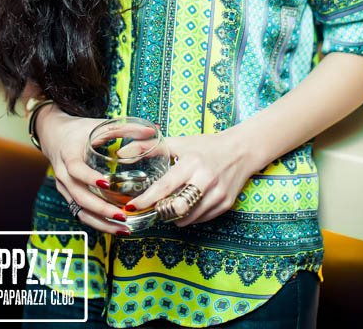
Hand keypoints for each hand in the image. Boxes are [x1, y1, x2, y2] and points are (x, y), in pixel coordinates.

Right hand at [35, 105, 132, 235]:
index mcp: (69, 155)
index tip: (107, 184)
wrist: (55, 136)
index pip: (76, 169)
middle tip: (123, 215)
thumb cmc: (79, 130)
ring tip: (124, 228)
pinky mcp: (69, 196)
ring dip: (101, 222)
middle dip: (101, 209)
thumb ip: (123, 128)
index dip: (89, 177)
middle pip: (79, 197)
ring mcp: (65, 188)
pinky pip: (81, 213)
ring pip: (79, 211)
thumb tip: (152, 131)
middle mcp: (63, 175)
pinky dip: (97, 222)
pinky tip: (115, 227)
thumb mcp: (98, 126)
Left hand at [121, 128, 256, 227]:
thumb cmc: (206, 146)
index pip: (164, 186)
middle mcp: (206, 179)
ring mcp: (217, 194)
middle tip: (153, 208)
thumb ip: (149, 147)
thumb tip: (122, 153)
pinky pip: (201, 219)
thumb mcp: (179, 143)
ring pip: (188, 217)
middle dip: (161, 212)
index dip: (146, 199)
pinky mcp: (226, 204)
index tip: (131, 206)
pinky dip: (189, 217)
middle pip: (177, 208)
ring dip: (174, 217)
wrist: (240, 150)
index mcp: (192, 163)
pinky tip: (186, 208)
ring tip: (168, 208)